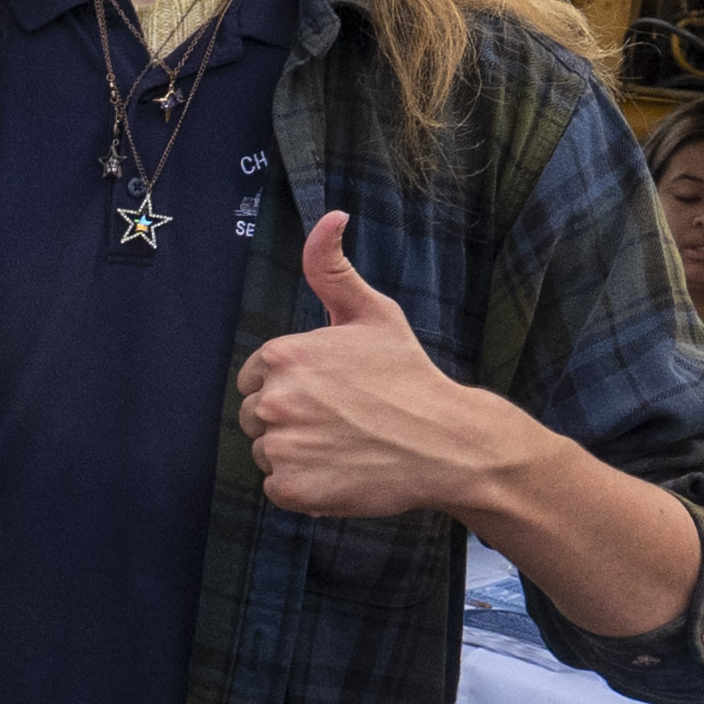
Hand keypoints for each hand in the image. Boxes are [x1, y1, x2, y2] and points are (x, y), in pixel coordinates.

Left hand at [235, 213, 526, 516]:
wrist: (448, 443)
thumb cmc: (408, 375)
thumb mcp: (372, 313)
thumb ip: (332, 267)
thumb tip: (331, 215)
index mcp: (282, 356)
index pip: (257, 377)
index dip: (293, 385)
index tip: (332, 392)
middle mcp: (273, 400)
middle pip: (255, 415)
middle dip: (290, 418)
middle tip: (341, 420)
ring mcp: (280, 446)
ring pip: (265, 451)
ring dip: (295, 453)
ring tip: (344, 445)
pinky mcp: (291, 488)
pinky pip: (277, 487)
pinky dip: (303, 487)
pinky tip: (341, 472)